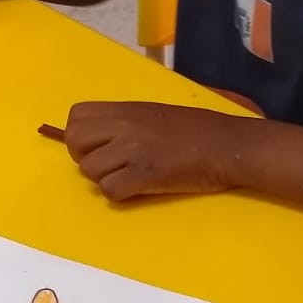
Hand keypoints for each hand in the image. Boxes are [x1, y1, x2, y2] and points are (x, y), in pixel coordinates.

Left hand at [63, 101, 242, 201]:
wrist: (228, 145)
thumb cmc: (198, 129)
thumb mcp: (155, 113)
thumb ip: (126, 122)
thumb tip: (101, 139)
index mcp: (127, 109)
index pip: (76, 116)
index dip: (81, 135)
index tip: (99, 146)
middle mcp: (124, 126)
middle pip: (74, 142)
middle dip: (85, 158)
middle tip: (110, 165)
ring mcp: (133, 150)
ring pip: (90, 170)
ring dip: (105, 178)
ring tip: (130, 176)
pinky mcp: (144, 175)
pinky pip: (110, 190)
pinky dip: (121, 194)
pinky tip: (139, 188)